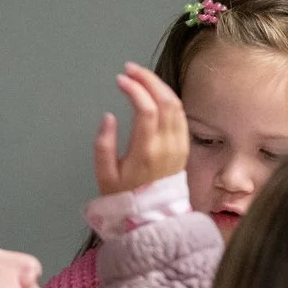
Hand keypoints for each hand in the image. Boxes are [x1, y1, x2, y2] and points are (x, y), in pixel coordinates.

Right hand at [93, 64, 189, 195]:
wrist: (152, 218)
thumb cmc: (126, 197)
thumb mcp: (104, 175)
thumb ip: (104, 144)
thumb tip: (108, 117)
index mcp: (146, 152)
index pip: (147, 109)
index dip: (135, 88)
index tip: (120, 79)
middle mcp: (167, 146)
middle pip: (165, 100)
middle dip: (148, 79)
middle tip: (131, 69)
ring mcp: (179, 146)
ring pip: (176, 105)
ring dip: (159, 86)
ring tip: (141, 77)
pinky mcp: (184, 147)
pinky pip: (181, 115)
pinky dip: (169, 98)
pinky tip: (156, 93)